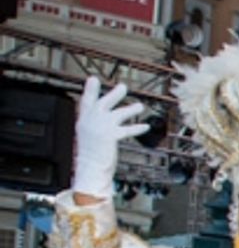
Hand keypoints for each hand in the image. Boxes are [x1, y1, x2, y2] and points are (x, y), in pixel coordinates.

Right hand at [72, 77, 149, 200]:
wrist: (89, 168)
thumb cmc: (89, 157)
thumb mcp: (87, 138)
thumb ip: (93, 126)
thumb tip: (99, 118)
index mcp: (83, 121)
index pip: (86, 102)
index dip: (90, 90)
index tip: (93, 79)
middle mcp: (90, 121)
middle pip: (103, 102)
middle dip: (114, 94)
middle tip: (123, 86)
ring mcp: (100, 127)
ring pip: (118, 113)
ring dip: (131, 109)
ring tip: (141, 106)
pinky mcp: (110, 135)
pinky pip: (127, 130)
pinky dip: (137, 128)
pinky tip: (146, 126)